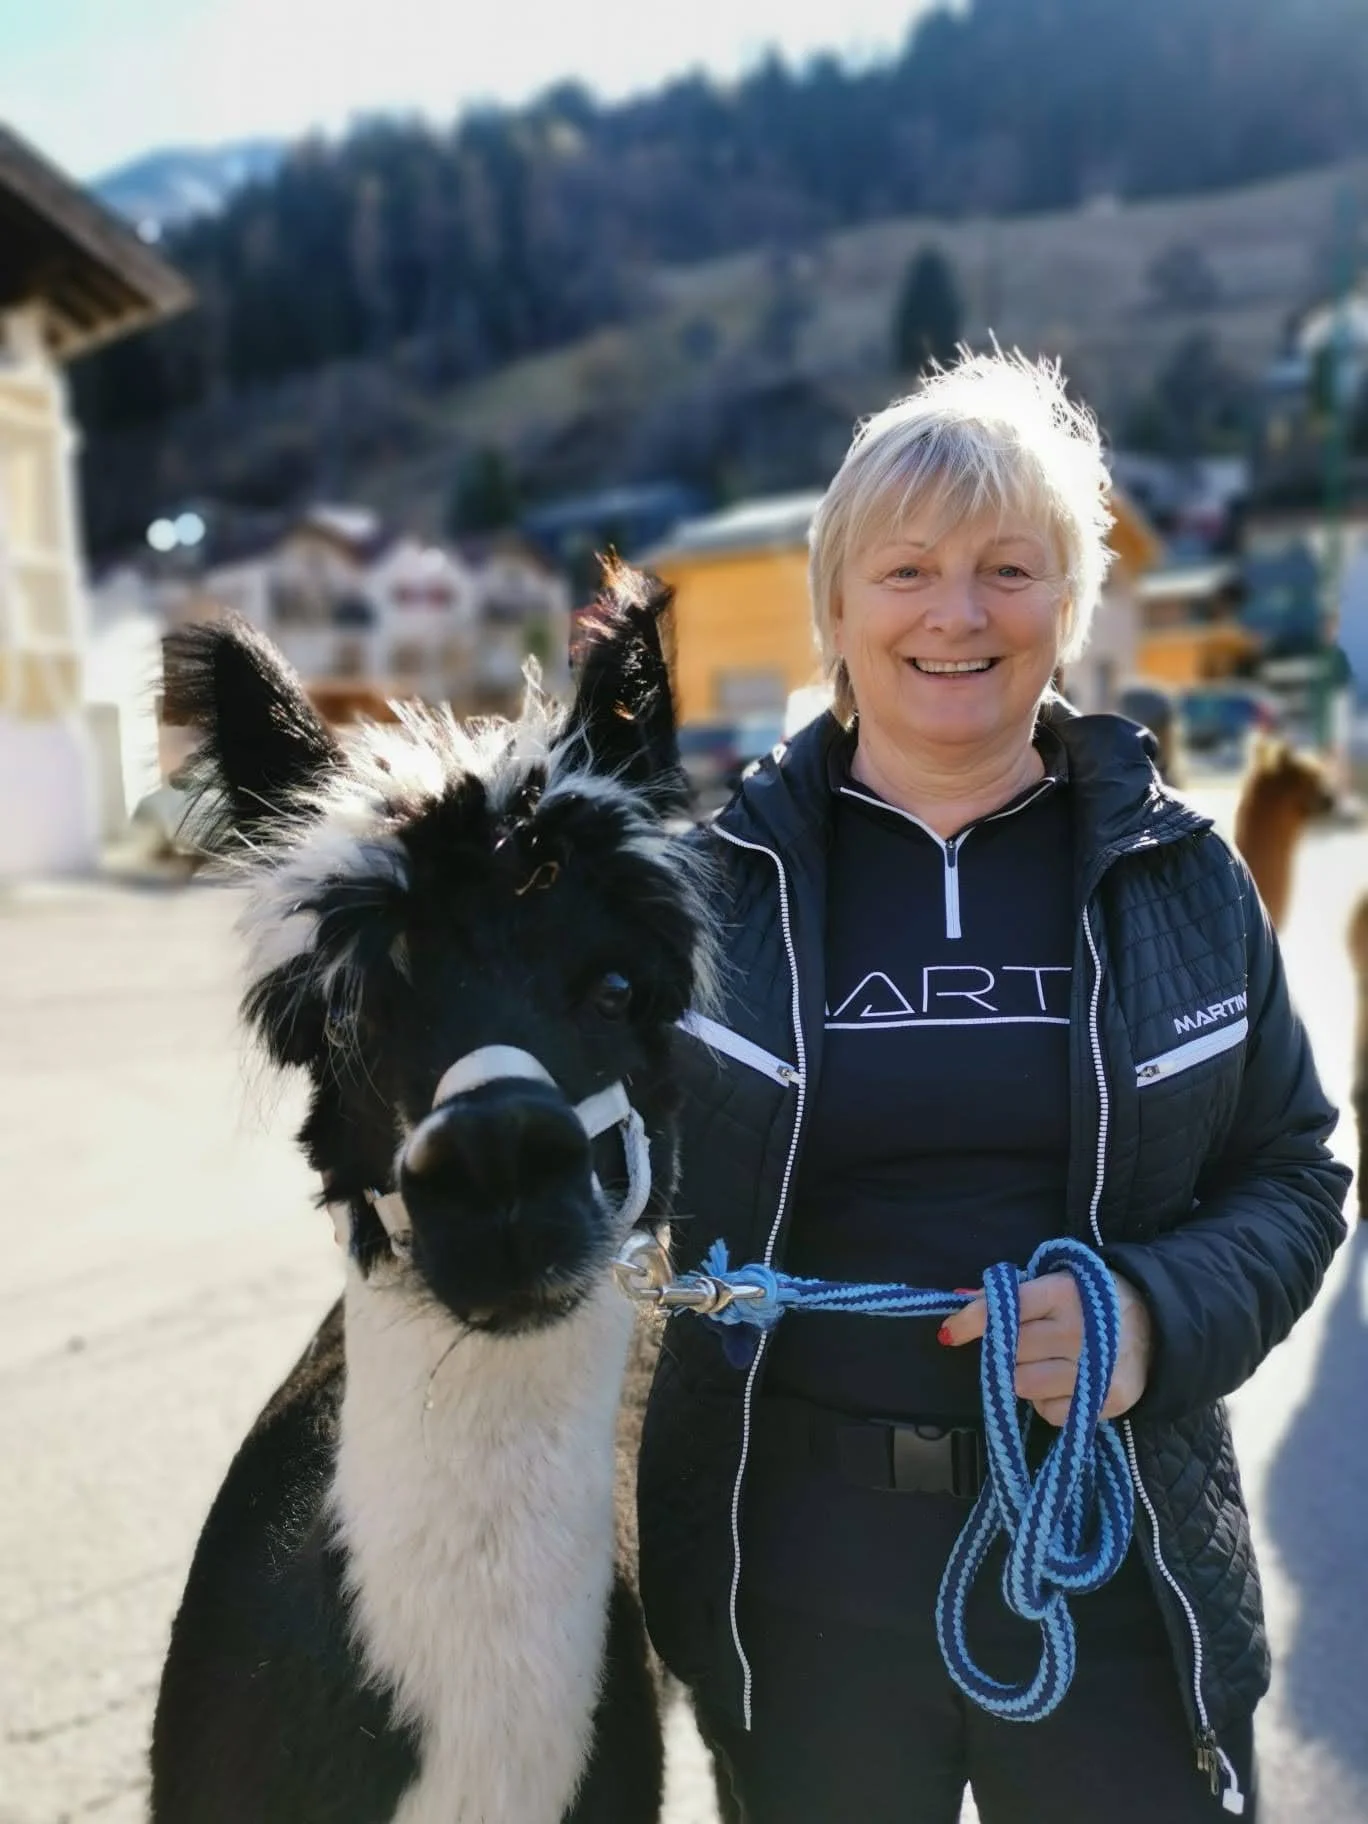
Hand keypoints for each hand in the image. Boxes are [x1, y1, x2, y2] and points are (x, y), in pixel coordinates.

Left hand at [939, 1270, 1153, 1426]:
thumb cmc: (1089, 1300)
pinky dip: (1048, 1401)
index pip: (1009, 1307)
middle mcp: (1080, 1329)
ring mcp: (1097, 1368)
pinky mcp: (1110, 1400)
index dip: (975, 1320)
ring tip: (1048, 1362)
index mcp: (1065, 1292)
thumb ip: (1008, 1295)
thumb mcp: (1054, 1284)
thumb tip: (957, 1304)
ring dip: (1025, 1378)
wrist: (1156, 1323)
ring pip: (1025, 1386)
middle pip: (1012, 1352)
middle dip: (1008, 1350)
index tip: (950, 1332)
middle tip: (1025, 1343)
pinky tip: (1066, 1382)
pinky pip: (1050, 1412)